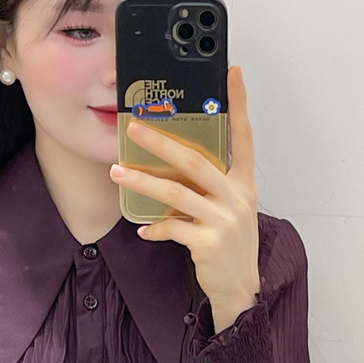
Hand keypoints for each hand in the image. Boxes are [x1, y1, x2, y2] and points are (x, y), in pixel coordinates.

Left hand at [109, 65, 260, 309]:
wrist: (240, 288)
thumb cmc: (230, 247)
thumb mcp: (230, 211)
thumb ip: (211, 188)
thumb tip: (174, 168)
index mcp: (244, 184)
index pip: (244, 137)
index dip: (239, 105)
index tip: (232, 74)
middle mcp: (238, 198)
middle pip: (195, 160)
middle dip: (161, 142)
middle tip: (134, 129)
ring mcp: (225, 220)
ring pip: (176, 193)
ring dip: (143, 182)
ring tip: (119, 173)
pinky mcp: (209, 243)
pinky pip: (173, 227)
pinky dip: (155, 228)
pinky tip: (144, 230)